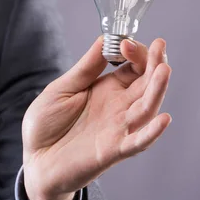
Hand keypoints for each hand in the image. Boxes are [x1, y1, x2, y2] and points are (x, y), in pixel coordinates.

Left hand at [22, 37, 171, 199]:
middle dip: (155, 65)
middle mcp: (118, 107)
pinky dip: (151, 133)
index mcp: (107, 89)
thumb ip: (85, 68)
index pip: (134, 67)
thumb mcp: (62, 89)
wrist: (34, 160)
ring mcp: (118, 129)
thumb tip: (105, 39)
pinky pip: (137, 142)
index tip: (125, 43)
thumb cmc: (46, 125)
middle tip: (161, 47)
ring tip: (164, 70)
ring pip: (146, 108)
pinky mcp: (112, 151)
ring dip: (157, 90)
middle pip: (146, 85)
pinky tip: (163, 119)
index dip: (136, 53)